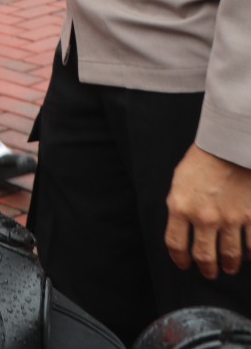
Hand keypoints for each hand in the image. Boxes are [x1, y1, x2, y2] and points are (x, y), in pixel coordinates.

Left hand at [165, 144, 250, 278]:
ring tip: (230, 268)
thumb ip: (181, 207)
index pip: (175, 244)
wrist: (229, 146)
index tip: (184, 265)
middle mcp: (204, 217)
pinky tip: (248, 255)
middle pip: (204, 256)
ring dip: (230, 265)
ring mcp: (231, 218)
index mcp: (181, 207)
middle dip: (207, 269)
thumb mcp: (179, 183)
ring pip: (231, 255)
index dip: (179, 259)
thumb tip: (183, 229)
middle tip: (210, 273)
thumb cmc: (202, 162)